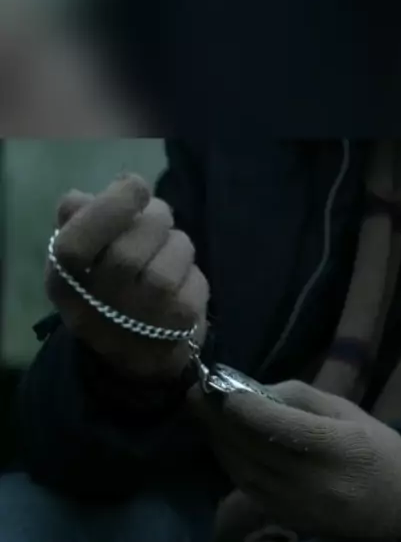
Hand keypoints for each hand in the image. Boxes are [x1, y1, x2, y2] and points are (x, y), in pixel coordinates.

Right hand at [47, 174, 209, 378]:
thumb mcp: (80, 261)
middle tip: (158, 215)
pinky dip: (191, 270)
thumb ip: (76, 222)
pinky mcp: (180, 325)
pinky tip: (181, 280)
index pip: (74, 247)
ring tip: (168, 251)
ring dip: (176, 242)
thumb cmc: (107, 293)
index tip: (131, 185)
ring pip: (170, 257)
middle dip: (153, 218)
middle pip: (129, 249)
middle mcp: (99, 308)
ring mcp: (142, 320)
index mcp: (64, 285)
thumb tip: (81, 198)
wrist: (139, 357)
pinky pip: (194, 277)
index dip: (108, 208)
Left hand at [191, 381, 400, 541]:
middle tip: (194, 393)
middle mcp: (316, 482)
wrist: (397, 505)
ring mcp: (298, 505)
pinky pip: (246, 486)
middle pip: (254, 449)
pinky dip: (228, 461)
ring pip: (243, 469)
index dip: (244, 408)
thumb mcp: (346, 409)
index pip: (281, 428)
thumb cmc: (374, 447)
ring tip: (201, 413)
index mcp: (340, 448)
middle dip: (218, 420)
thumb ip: (298, 397)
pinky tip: (220, 441)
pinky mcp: (285, 518)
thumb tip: (251, 391)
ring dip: (217, 440)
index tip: (219, 387)